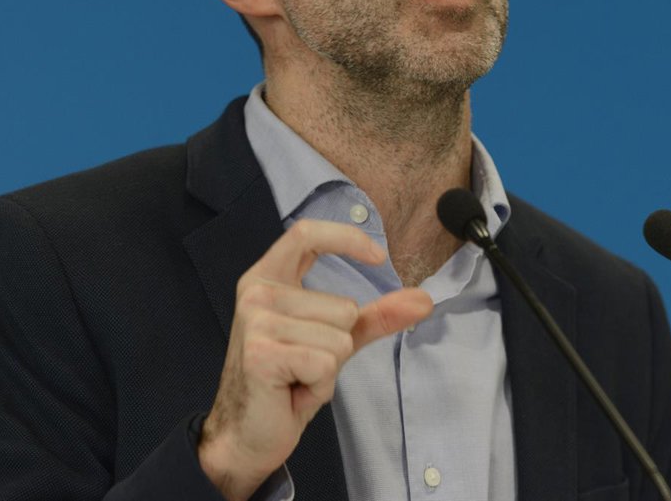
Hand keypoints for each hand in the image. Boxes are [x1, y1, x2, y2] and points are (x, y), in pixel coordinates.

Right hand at [197, 219, 432, 499]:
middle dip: (339, 345)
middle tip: (304, 365)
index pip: (306, 234)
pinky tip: (293, 392)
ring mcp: (256, 322)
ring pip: (339, 337)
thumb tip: (424, 299)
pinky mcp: (262, 353)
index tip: (379, 256)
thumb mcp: (334, 340)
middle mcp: (257, 293)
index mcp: (267, 279)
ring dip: (328, 368)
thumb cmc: (288, 381)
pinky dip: (319, 386)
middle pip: (344, 306)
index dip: (345, 237)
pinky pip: (326, 363)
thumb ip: (374, 316)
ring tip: (297, 378)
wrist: (246, 435)